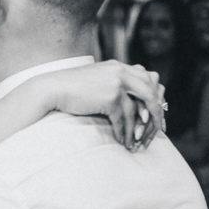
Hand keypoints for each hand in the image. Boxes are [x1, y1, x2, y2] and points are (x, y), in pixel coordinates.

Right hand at [36, 62, 164, 151]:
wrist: (51, 89)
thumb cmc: (70, 90)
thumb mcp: (96, 82)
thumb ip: (113, 86)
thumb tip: (131, 106)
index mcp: (120, 66)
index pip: (150, 78)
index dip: (156, 97)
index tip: (156, 116)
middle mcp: (121, 71)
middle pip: (151, 92)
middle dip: (156, 114)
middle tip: (157, 132)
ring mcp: (116, 82)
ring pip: (140, 109)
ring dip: (139, 129)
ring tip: (138, 143)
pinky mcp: (110, 96)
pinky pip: (124, 118)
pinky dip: (125, 133)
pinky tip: (123, 142)